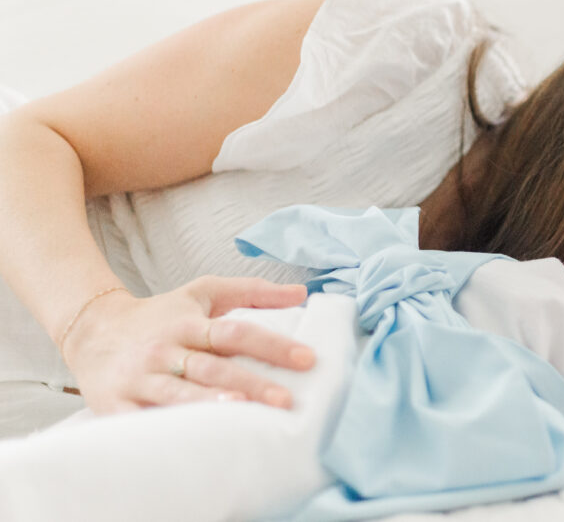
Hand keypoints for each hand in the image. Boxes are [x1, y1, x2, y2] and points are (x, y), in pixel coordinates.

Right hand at [60, 276, 315, 413]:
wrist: (91, 330)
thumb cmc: (160, 315)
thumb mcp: (202, 292)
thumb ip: (252, 291)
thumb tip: (301, 293)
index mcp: (189, 323)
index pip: (235, 332)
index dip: (271, 345)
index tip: (306, 358)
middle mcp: (165, 349)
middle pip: (213, 366)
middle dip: (251, 383)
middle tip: (286, 400)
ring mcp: (141, 378)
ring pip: (179, 393)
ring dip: (211, 403)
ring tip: (243, 412)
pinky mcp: (116, 403)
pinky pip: (142, 419)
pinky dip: (163, 428)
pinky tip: (187, 437)